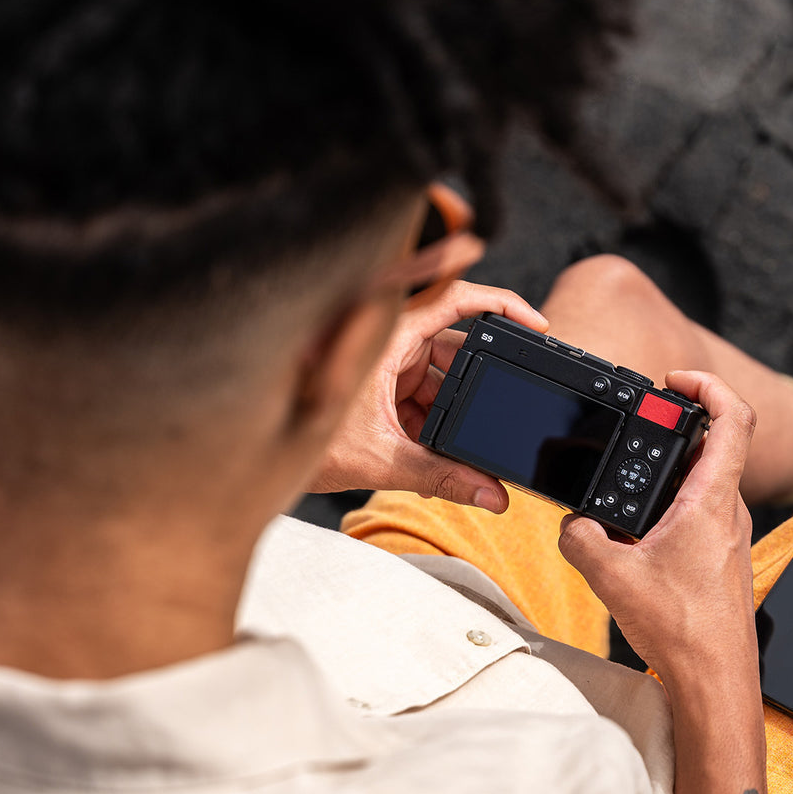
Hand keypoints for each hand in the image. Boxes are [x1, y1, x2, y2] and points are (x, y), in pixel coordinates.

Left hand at [309, 280, 547, 509]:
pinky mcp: (383, 390)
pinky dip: (435, 427)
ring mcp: (387, 366)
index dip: (502, 304)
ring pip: (443, 382)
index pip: (458, 300)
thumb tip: (490, 493)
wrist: (256, 460)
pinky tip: (436, 456)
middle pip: (457, 351)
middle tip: (500, 418)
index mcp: (390, 336)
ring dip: (454, 416)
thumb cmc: (298, 438)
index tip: (536, 324)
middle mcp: (391, 343)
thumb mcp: (380, 459)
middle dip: (479, 389)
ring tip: (459, 453)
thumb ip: (440, 476)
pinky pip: (425, 400)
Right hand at [557, 370, 758, 680]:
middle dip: (676, 425)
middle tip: (642, 421)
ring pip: (705, 480)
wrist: (715, 680)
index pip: (733, 417)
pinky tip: (639, 531)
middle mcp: (729, 511)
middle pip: (715, 444)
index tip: (675, 379)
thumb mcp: (611, 577)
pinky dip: (670, 505)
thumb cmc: (683, 631)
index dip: (708, 385)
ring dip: (670, 470)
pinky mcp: (719, 558)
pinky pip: (698, 512)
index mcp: (712, 500)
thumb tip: (574, 525)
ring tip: (631, 479)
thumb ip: (581, 538)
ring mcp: (728, 535)